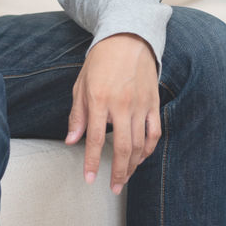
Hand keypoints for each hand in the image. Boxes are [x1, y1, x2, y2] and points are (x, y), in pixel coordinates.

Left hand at [65, 33, 160, 194]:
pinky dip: (148, 149)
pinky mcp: (153, 103)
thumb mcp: (81, 84)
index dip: (91, 162)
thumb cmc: (101, 61)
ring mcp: (140, 104)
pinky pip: (154, 133)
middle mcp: (121, 104)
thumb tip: (71, 141)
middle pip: (121, 148)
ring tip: (124, 177)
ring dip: (132, 165)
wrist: (128, 38)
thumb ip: (78, 115)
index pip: (94, 139)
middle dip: (117, 172)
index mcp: (100, 99)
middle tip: (113, 188)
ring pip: (139, 144)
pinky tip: (140, 158)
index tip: (89, 179)